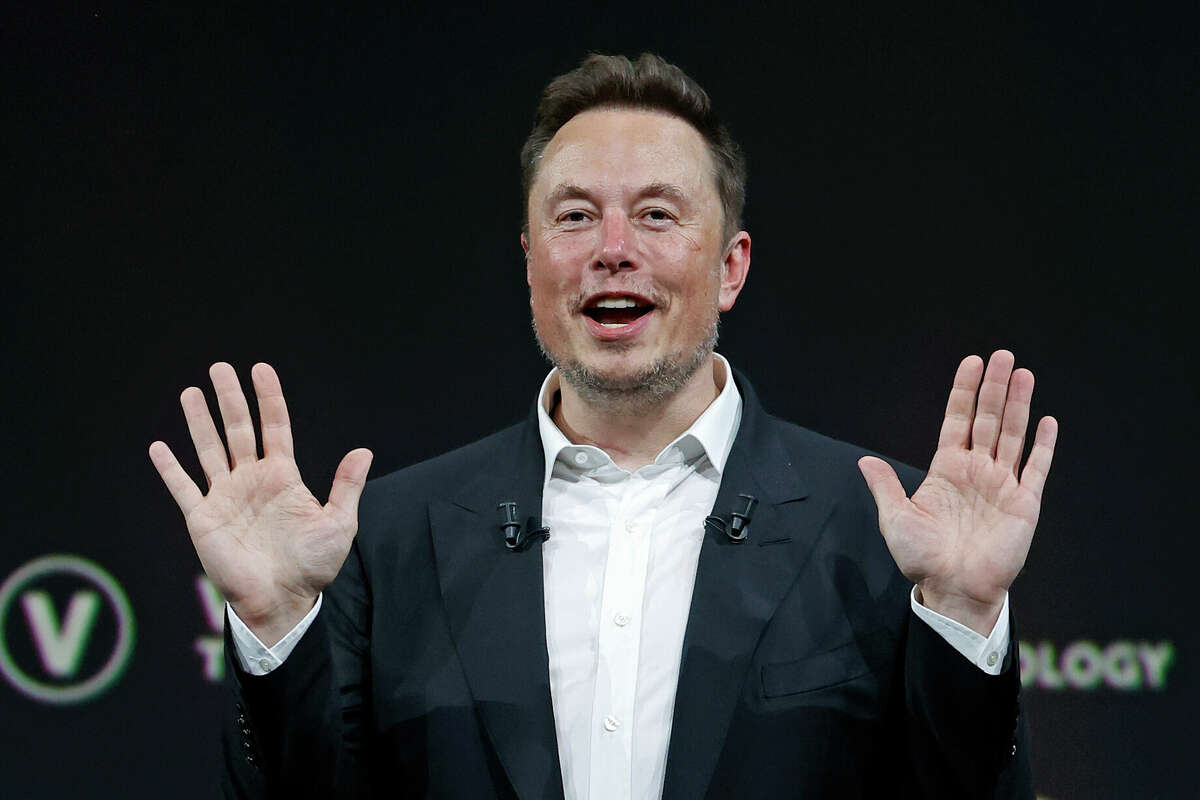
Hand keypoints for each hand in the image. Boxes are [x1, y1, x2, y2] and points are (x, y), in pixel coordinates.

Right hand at [148, 363, 372, 645]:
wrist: (282, 601)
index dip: (268, 398)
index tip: (261, 369)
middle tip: (220, 367)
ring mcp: (225, 497)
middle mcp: (251, 481)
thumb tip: (364, 451)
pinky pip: (183, 489)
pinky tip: (159, 447)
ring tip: (191, 392)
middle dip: (229, 399)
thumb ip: (346, 486)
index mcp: (282, 477)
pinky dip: (170, 469)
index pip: (274, 427)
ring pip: (209, 450)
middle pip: (238, 430)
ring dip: (199, 422)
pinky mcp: (203, 519)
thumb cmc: (313, 566)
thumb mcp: (338, 523)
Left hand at [857, 350, 1057, 634]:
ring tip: (1024, 374)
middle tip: (1003, 356)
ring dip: (1019, 405)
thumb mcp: (896, 518)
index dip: (964, 392)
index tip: (972, 363)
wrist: (953, 590)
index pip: (957, 420)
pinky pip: (1035, 468)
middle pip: (988, 420)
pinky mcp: (1023, 504)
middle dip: (995, 387)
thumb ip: (885, 486)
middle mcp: (976, 471)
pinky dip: (1042, 445)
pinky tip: (1046, 421)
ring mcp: (1001, 485)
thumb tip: (865, 460)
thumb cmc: (922, 558)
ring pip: (1012, 435)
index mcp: (946, 469)